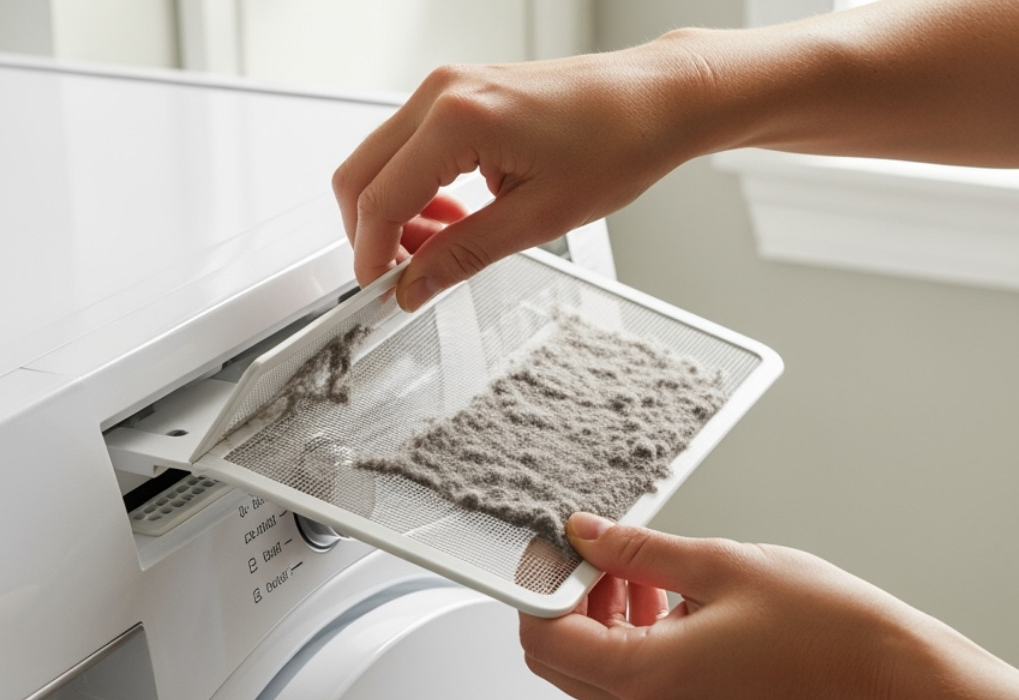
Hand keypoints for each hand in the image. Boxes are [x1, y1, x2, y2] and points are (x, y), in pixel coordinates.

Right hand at [331, 45, 708, 309]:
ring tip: (440, 251)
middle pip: (361, 174)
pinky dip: (419, 188)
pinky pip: (412, 145)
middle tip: (406, 279)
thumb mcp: (537, 219)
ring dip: (398, 212)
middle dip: (374, 235)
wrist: (656, 100)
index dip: (372, 256)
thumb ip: (462, 255)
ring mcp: (450, 86)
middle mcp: (442, 92)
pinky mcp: (463, 92)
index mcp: (456, 120)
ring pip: (383, 160)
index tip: (383, 293)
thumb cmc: (618, 142)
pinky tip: (456, 218)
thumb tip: (415, 285)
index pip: (380, 199)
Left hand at [518, 512, 932, 699]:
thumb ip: (636, 549)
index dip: (541, 589)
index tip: (558, 549)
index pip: (546, 639)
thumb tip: (584, 534)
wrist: (876, 668)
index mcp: (646, 675)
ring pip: (590, 668)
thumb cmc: (817, 622)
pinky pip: (626, 675)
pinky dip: (625, 633)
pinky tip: (661, 592)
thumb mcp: (715, 564)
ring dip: (595, 615)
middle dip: (564, 602)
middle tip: (596, 552)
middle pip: (557, 660)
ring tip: (635, 567)